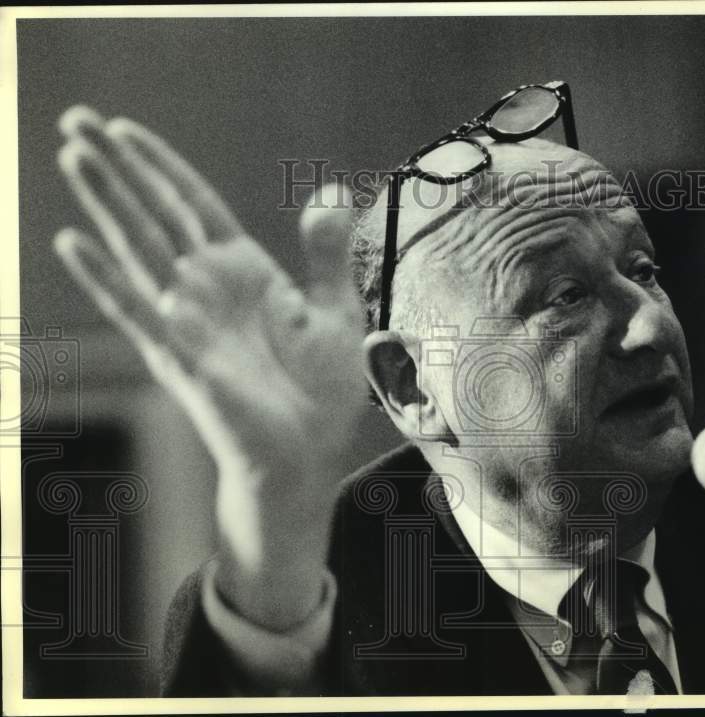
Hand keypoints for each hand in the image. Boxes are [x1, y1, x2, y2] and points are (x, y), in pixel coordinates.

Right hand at [54, 107, 368, 628]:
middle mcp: (206, 289)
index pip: (192, 204)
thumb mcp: (336, 311)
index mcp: (242, 272)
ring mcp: (189, 321)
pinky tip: (73, 241)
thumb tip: (329, 191)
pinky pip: (139, 311)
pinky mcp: (182, 358)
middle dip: (117, 168)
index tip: (123, 129)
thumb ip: (328, 253)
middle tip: (74, 117)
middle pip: (154, 214)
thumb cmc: (319, 390)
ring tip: (71, 154)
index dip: (159, 166)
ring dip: (105, 203)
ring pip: (138, 250)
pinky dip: (106, 278)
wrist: (311, 454)